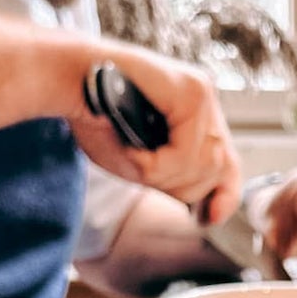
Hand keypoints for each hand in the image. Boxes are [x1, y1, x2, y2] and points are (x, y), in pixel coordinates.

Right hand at [69, 39, 242, 224]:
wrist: (66, 79)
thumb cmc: (97, 119)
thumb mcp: (143, 163)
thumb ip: (175, 180)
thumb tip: (209, 214)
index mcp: (199, 115)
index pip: (229, 164)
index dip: (224, 197)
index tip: (209, 218)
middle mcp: (206, 100)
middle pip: (218, 169)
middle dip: (179, 186)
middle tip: (142, 171)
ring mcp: (201, 92)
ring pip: (204, 164)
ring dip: (163, 175)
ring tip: (133, 158)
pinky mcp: (191, 90)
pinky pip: (186, 153)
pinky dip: (156, 165)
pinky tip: (133, 153)